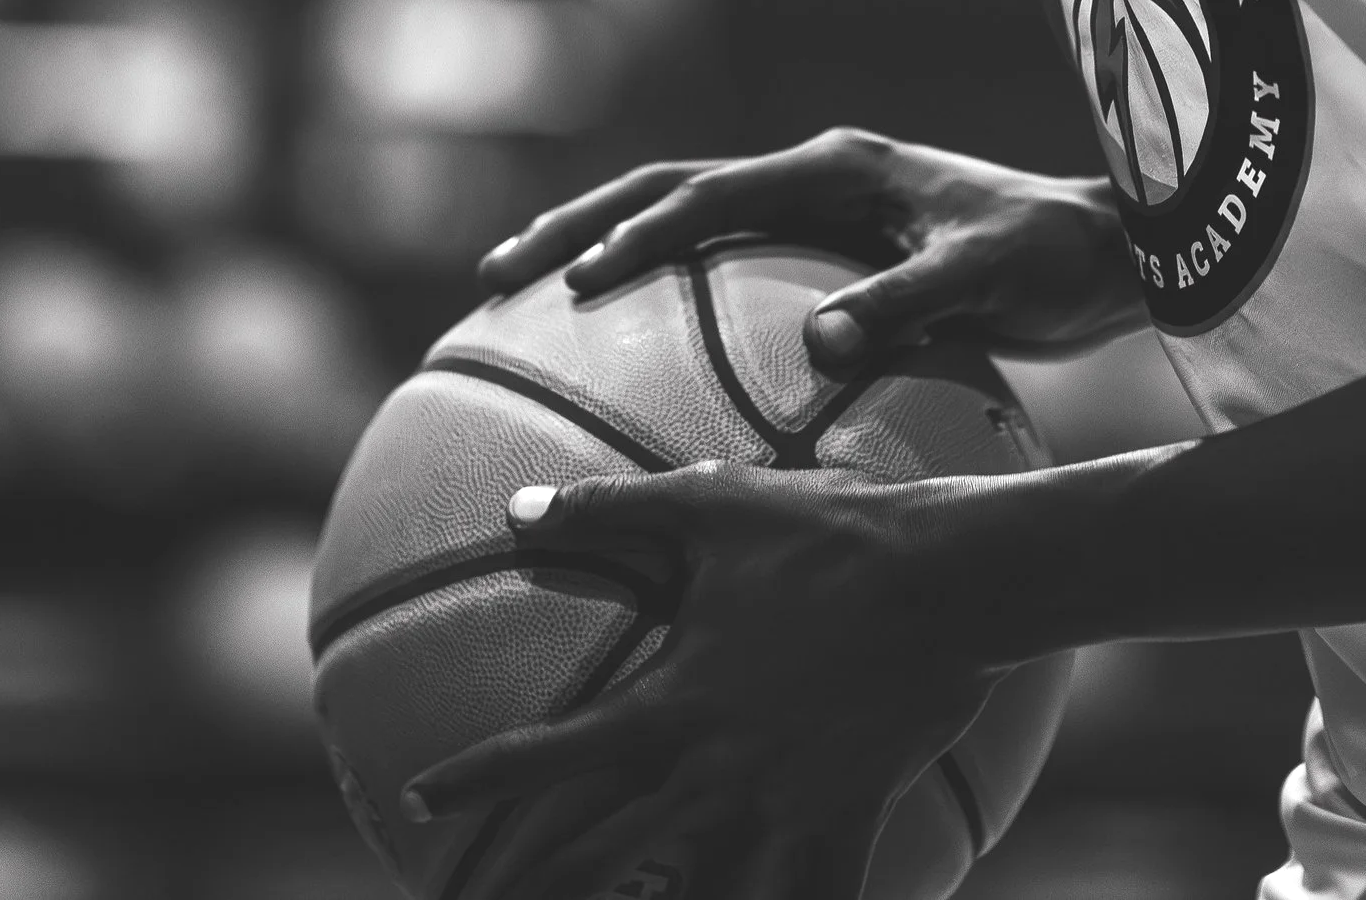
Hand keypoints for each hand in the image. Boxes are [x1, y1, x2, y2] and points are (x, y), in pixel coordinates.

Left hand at [411, 457, 998, 899]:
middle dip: (533, 886)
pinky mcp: (843, 826)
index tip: (419, 798)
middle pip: (603, 856)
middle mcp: (713, 775)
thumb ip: (608, 511)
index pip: (550, 755)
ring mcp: (778, 812)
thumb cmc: (826, 532)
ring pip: (697, 899)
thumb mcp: (710, 505)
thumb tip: (513, 509)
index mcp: (673, 705)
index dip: (479, 779)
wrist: (946, 580)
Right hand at [477, 127, 1144, 369]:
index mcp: (837, 166)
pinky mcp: (827, 255)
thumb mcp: (985, 277)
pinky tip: (630, 372)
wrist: (1112, 253)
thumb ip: (904, 306)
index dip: (641, 234)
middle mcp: (814, 176)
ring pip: (684, 223)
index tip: (579, 282)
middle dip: (579, 226)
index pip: (711, 193)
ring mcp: (815, 212)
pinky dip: (667, 303)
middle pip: (667, 190)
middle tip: (496, 276)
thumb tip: (818, 351)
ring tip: (525, 307)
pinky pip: (725, 274)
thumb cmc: (1056, 260)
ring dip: (606, 252)